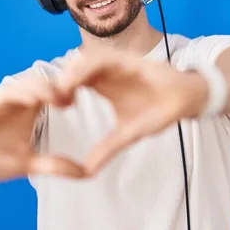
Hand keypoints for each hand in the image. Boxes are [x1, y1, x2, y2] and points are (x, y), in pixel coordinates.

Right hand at [0, 73, 86, 180]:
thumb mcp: (28, 164)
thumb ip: (54, 165)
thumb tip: (85, 173)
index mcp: (32, 107)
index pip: (58, 90)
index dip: (77, 89)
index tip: (100, 94)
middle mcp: (20, 99)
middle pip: (48, 82)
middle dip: (67, 83)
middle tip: (86, 91)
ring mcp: (4, 100)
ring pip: (30, 83)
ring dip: (48, 88)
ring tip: (66, 98)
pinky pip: (7, 93)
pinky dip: (22, 93)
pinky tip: (37, 98)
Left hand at [58, 51, 207, 174]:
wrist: (185, 99)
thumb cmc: (157, 112)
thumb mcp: (128, 134)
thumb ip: (108, 148)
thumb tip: (88, 171)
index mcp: (101, 85)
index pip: (71, 84)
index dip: (57, 94)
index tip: (45, 110)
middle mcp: (104, 72)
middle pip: (72, 71)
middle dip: (58, 82)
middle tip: (44, 99)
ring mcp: (114, 63)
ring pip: (83, 62)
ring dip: (70, 73)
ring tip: (58, 90)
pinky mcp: (126, 59)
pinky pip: (101, 58)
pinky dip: (87, 67)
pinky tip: (77, 80)